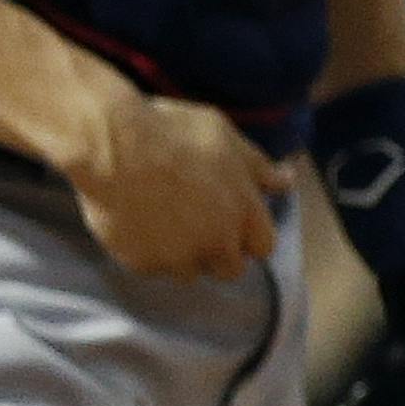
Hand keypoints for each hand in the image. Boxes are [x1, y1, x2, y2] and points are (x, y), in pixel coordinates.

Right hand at [62, 86, 296, 282]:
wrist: (117, 147)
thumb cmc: (177, 133)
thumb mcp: (228, 139)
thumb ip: (260, 168)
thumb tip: (288, 181)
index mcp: (242, 210)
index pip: (263, 247)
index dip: (252, 236)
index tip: (238, 222)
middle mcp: (215, 241)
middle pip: (230, 269)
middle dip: (222, 252)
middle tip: (204, 223)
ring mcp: (177, 257)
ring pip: (191, 272)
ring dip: (187, 255)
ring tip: (172, 221)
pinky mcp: (142, 264)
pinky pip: (157, 268)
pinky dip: (155, 254)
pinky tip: (146, 224)